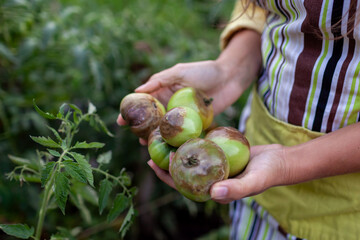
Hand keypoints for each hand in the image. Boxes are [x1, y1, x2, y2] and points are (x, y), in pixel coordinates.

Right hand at [117, 30, 261, 142]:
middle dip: (143, 129)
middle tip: (136, 139)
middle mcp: (172, 104)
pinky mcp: (197, 123)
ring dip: (158, 137)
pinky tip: (170, 149)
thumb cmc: (204, 71)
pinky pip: (184, 134)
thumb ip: (160, 80)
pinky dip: (177, 141)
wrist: (230, 77)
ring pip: (167, 129)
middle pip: (154, 119)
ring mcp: (184, 115)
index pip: (145, 103)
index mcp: (165, 91)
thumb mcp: (180, 72)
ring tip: (149, 146)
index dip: (132, 112)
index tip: (121, 122)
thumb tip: (137, 91)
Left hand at [147, 144, 286, 203]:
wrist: (281, 160)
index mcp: (213, 190)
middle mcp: (210, 178)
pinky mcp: (219, 153)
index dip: (169, 176)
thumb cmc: (268, 173)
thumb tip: (212, 194)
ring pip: (190, 157)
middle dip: (166, 162)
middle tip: (151, 148)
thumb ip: (235, 190)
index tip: (157, 162)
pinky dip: (192, 139)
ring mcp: (214, 165)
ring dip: (177, 148)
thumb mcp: (254, 182)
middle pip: (183, 171)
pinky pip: (202, 146)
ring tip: (163, 136)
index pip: (185, 186)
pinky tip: (183, 128)